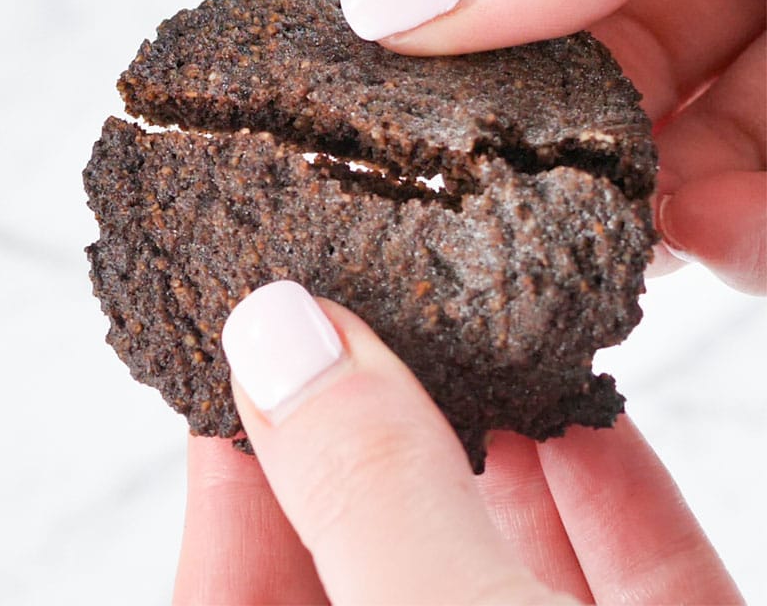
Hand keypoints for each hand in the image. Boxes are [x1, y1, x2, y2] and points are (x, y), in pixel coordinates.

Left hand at [173, 282, 740, 602]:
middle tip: (370, 290)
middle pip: (375, 532)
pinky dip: (605, 475)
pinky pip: (626, 559)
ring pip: (498, 537)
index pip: (239, 574)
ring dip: (496, 427)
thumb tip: (280, 333)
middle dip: (381, 412)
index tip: (259, 327)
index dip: (243, 441)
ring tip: (474, 313)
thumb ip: (369, 496)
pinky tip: (586, 393)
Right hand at [341, 0, 765, 294]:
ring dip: (669, 214)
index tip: (429, 128)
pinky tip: (725, 233)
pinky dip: (748, 235)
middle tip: (528, 213)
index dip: (481, 47)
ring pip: (698, 153)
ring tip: (653, 234)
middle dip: (575, 154)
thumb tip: (384, 0)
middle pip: (614, 76)